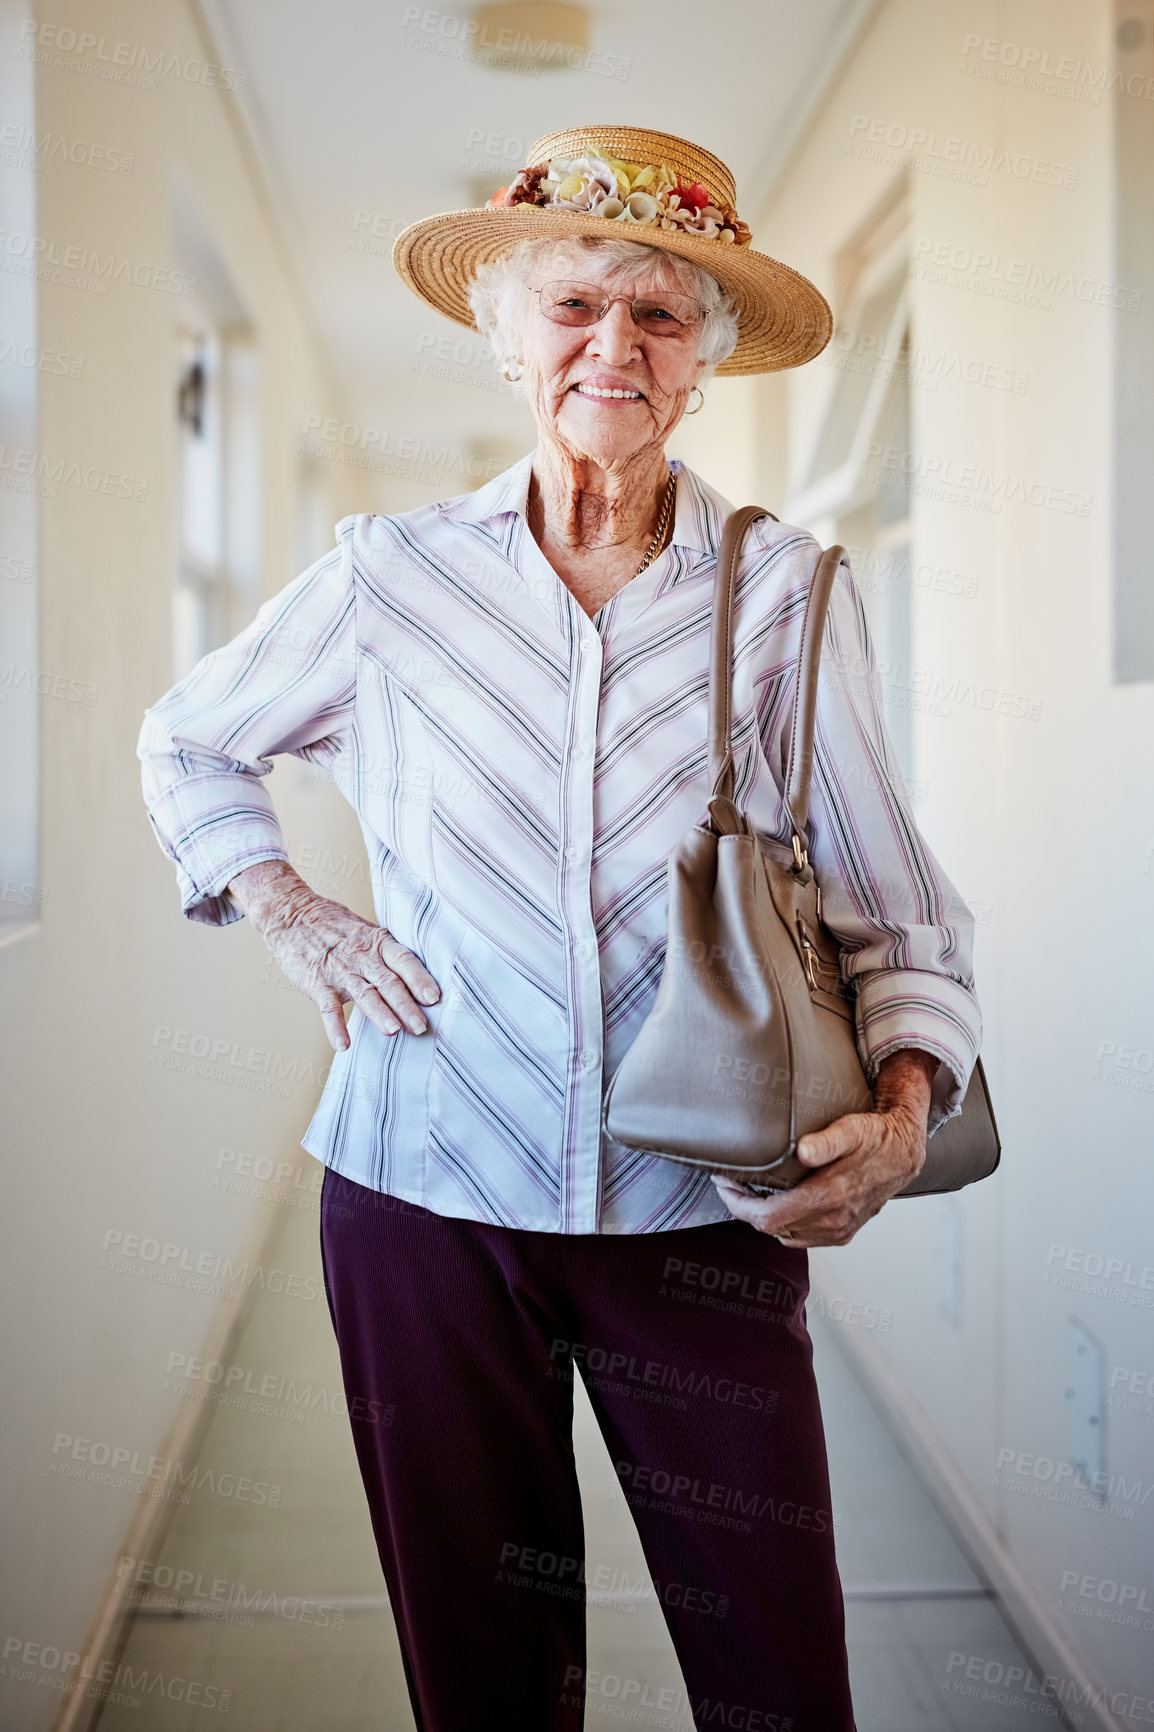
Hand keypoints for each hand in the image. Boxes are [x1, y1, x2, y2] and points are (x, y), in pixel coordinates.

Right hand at [226, 860, 440, 1051]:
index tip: (435, 997)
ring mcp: (339, 971)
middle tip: (421, 1026)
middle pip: (388, 982)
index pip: (404, 960)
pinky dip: (335, 1027)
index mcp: (377, 942)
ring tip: (394, 1031)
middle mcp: (362, 957)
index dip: (420, 979)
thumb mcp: (366, 931)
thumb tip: (418, 978)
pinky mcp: (318, 983)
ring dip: (380, 1014)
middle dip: (406, 1006)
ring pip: (364, 994)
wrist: (290, 914)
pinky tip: (343, 1045)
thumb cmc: (332, 925)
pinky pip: (328, 1008)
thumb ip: (387, 953)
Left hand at [711, 1048, 938, 1247]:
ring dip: (764, 1217)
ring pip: (785, 1235)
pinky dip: (785, 1224)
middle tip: (732, 1182)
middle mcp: (831, 1221)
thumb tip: (801, 1152)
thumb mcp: (851, 1130)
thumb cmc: (877, 1138)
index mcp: (828, 1198)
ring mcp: (837, 1230)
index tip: (725, 1183)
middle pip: (771, 1228)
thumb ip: (825, 1142)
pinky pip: (803, 1238)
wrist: (905, 1154)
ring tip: (750, 1191)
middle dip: (744, 1207)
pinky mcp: (843, 1233)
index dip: (738, 1204)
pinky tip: (780, 1203)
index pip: (767, 1217)